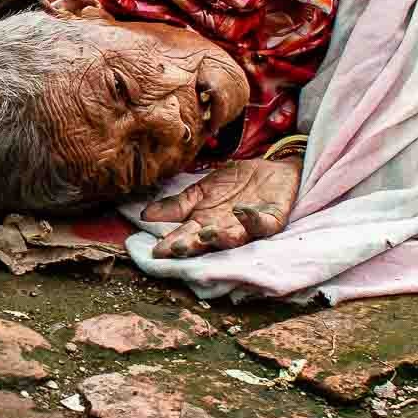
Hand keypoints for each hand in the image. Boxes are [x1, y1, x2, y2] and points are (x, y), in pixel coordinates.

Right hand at [141, 158, 301, 257]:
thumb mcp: (201, 190)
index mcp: (205, 224)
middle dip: (194, 245)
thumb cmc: (235, 182)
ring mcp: (248, 227)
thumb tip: (146, 215)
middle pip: (208, 242)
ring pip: (234, 238)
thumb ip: (177, 204)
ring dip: (222, 237)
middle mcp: (225, 230)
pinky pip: (263, 224)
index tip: (157, 251)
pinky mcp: (271, 220)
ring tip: (208, 233)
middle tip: (179, 248)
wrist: (271, 167)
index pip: (186, 236)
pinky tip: (241, 212)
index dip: (172, 244)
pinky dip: (252, 219)